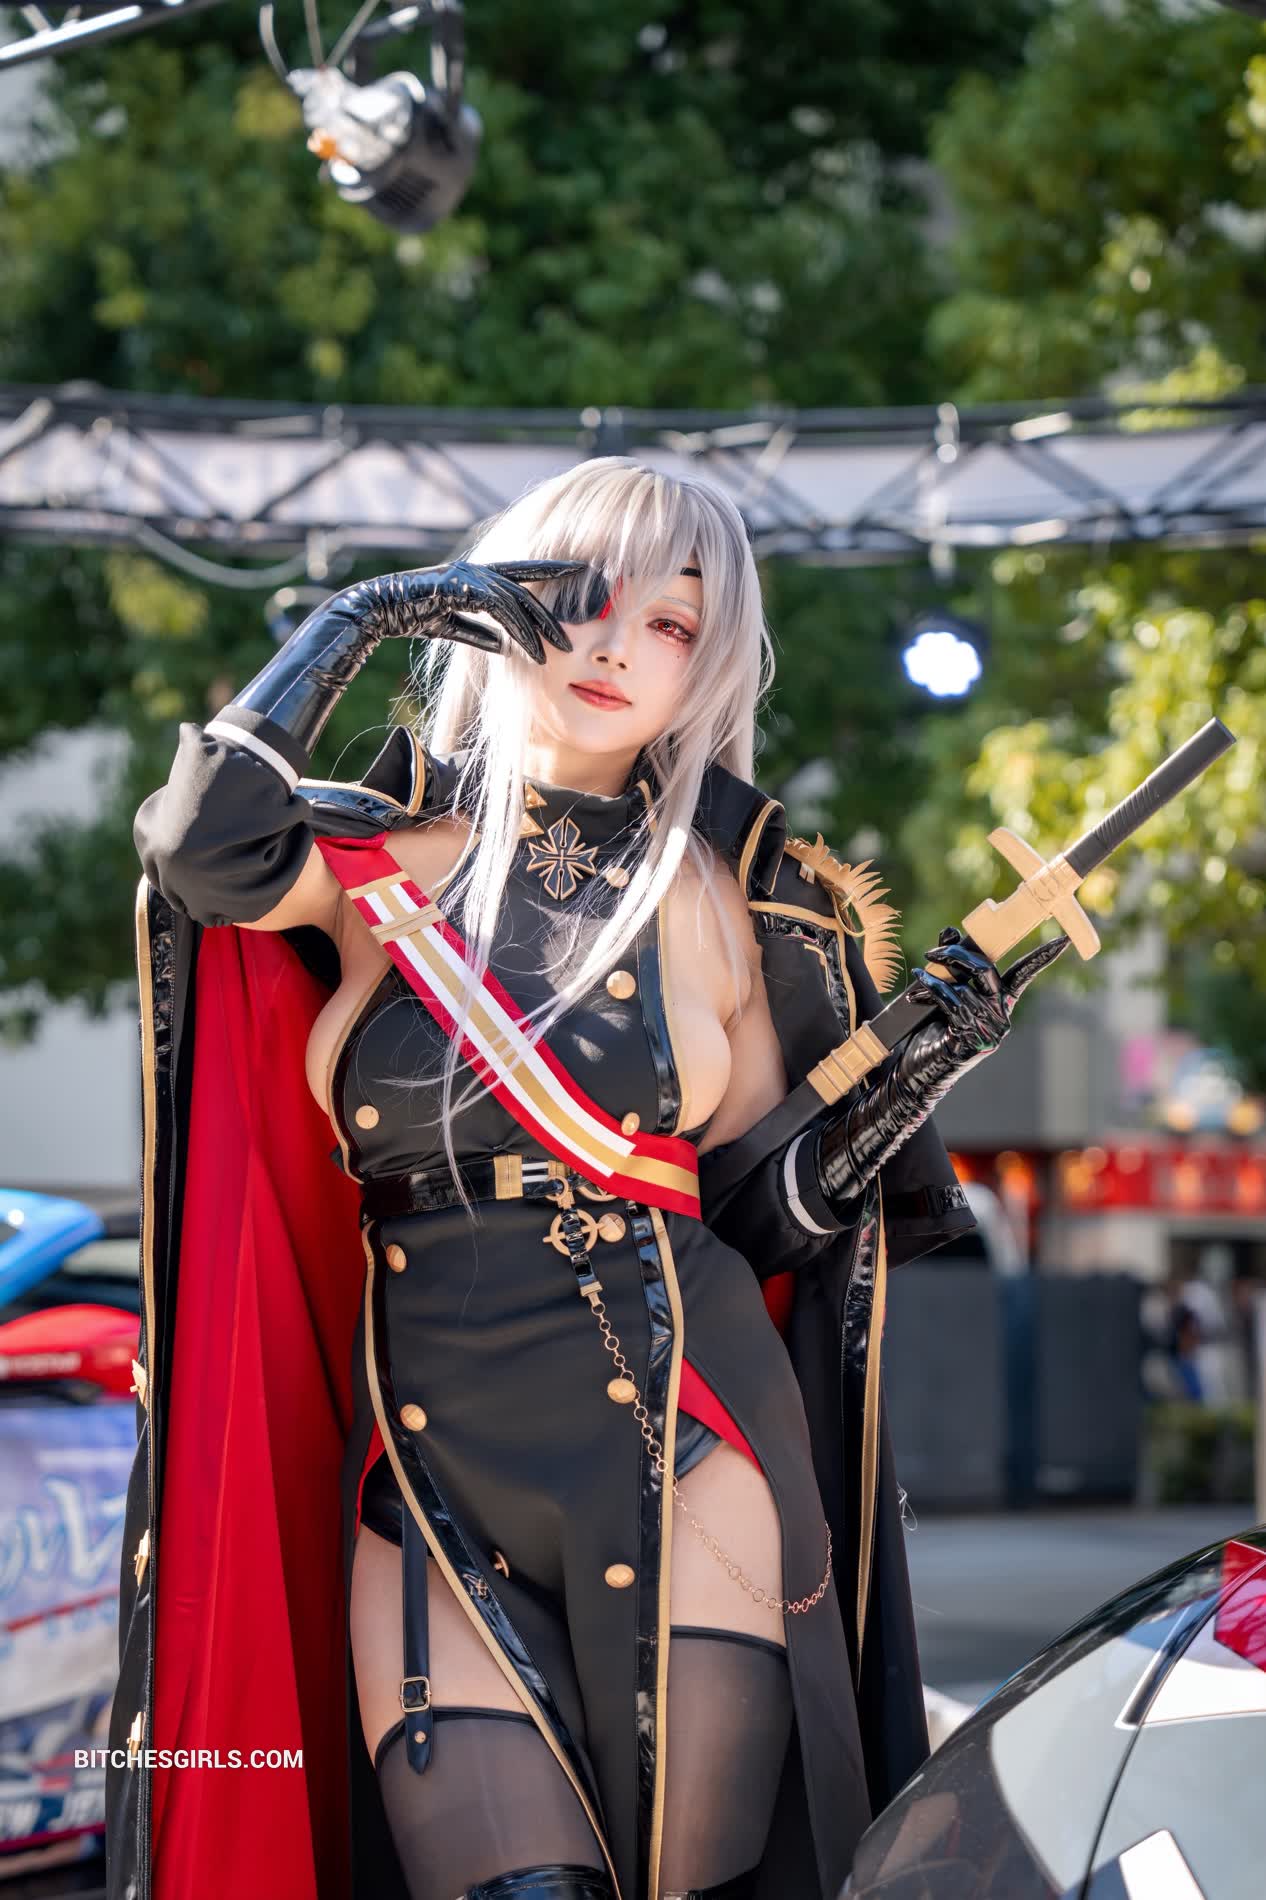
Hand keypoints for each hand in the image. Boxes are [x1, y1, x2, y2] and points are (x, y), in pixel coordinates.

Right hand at [329, 558, 586, 663]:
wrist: (379, 609)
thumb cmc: (411, 616)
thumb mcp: (451, 626)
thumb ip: (478, 632)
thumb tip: (502, 646)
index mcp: (477, 575)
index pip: (522, 570)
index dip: (550, 568)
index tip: (578, 568)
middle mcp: (477, 570)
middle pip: (526, 591)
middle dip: (549, 617)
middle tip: (570, 641)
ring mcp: (469, 575)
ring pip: (516, 602)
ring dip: (534, 631)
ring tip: (551, 655)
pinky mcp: (462, 587)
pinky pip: (498, 609)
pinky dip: (514, 629)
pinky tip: (525, 648)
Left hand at [814, 925, 1070, 1214]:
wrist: (908, 1074)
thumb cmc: (924, 1033)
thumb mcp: (938, 993)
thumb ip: (949, 964)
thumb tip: (950, 930)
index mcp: (997, 1003)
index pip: (1024, 975)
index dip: (1043, 957)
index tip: (1065, 940)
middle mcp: (999, 1017)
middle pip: (988, 971)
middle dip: (959, 955)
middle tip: (933, 952)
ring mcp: (988, 1031)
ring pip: (965, 988)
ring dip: (935, 978)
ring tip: (916, 977)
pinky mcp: (973, 1041)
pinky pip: (953, 1004)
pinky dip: (932, 992)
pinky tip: (915, 992)